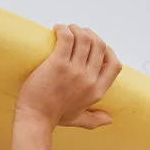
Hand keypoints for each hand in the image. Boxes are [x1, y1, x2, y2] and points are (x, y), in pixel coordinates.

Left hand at [10, 25, 121, 149]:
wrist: (35, 119)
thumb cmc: (54, 117)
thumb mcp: (78, 119)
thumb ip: (94, 119)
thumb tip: (109, 120)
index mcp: (96, 91)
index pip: (114, 64)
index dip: (108, 50)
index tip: (95, 46)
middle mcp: (89, 80)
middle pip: (99, 45)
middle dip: (90, 34)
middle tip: (76, 33)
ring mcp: (74, 71)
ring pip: (84, 38)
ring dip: (76, 29)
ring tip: (66, 29)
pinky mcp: (58, 64)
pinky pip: (67, 38)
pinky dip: (63, 29)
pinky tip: (56, 29)